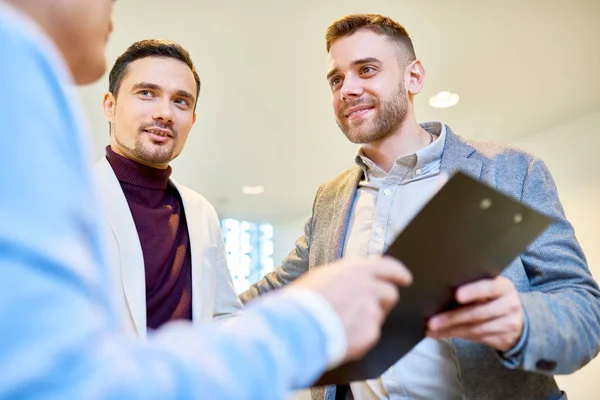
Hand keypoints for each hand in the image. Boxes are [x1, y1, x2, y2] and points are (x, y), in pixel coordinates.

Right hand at [293, 256, 412, 361]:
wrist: (297, 326)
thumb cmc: (301, 301)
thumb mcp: (321, 277)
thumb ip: (343, 277)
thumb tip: (349, 282)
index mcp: (355, 268)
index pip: (389, 267)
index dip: (398, 273)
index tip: (405, 278)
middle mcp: (368, 286)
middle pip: (390, 293)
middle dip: (384, 300)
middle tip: (373, 307)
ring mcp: (371, 311)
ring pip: (378, 316)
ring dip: (367, 319)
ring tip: (344, 324)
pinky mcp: (370, 333)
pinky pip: (369, 335)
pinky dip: (359, 336)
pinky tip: (342, 336)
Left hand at [426, 276, 523, 351]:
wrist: (516, 320)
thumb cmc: (493, 299)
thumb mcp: (489, 289)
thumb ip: (472, 289)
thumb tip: (439, 291)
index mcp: (503, 286)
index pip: (489, 287)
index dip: (473, 291)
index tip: (457, 295)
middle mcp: (509, 304)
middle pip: (478, 312)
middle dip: (452, 318)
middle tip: (432, 322)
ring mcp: (508, 323)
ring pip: (475, 328)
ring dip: (451, 330)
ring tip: (432, 330)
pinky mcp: (504, 338)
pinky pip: (476, 337)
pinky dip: (456, 335)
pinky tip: (443, 334)